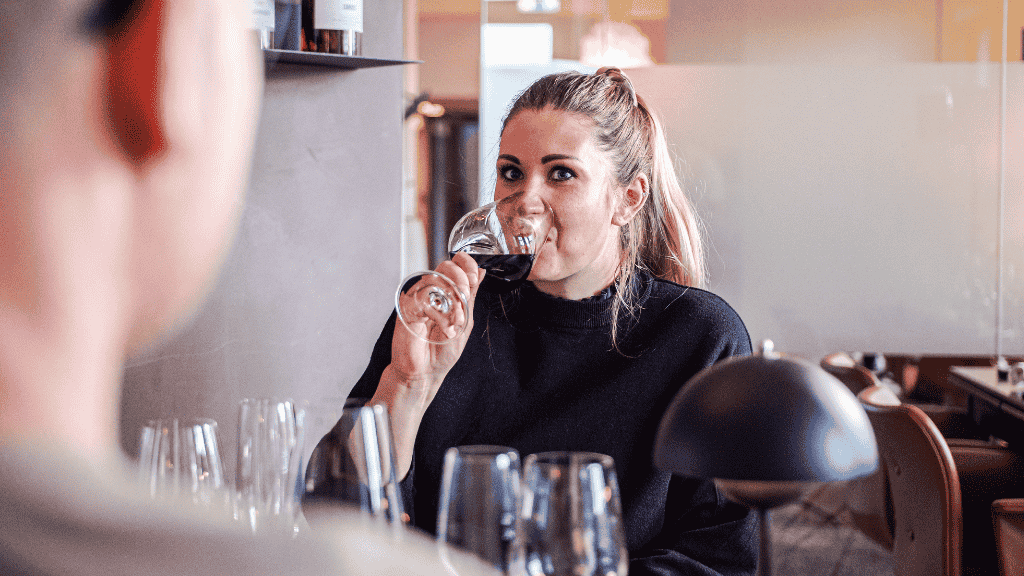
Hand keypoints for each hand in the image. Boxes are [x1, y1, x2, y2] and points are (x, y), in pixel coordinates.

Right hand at [372, 252, 485, 477]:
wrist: (424, 373)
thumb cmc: (441, 352)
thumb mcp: (465, 321)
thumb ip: (471, 296)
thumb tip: (481, 273)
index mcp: (446, 295)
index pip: (456, 267)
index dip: (466, 264)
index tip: (473, 272)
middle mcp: (431, 294)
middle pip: (444, 268)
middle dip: (460, 280)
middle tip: (465, 299)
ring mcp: (418, 299)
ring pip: (434, 280)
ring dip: (451, 300)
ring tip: (455, 321)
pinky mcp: (406, 308)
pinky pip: (424, 298)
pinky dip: (438, 312)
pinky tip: (443, 327)